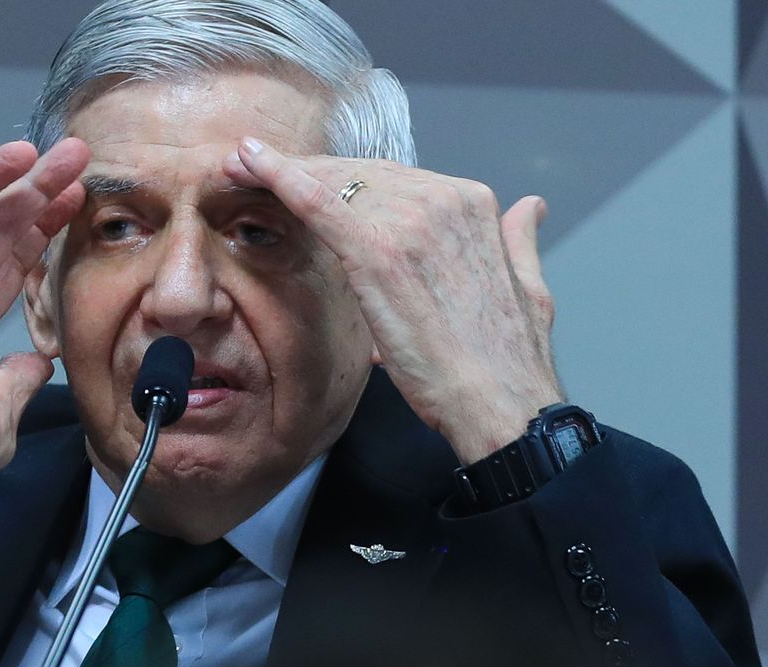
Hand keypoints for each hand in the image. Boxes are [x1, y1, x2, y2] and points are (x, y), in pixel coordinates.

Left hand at [224, 138, 560, 463]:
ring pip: (332, 184)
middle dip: (306, 171)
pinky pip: (320, 203)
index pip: (391, 178)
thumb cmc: (507, 360)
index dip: (341, 178)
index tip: (305, 177)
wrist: (500, 403)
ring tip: (238, 167)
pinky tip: (249, 162)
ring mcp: (410, 222)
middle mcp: (442, 200)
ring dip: (282, 174)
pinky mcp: (377, 251)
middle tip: (252, 166)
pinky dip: (281, 177)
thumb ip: (517, 240)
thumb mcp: (528, 286)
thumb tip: (529, 208)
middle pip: (357, 174)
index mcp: (471, 205)